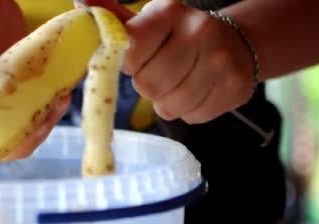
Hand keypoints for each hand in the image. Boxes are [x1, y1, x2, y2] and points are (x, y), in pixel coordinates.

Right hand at [0, 0, 70, 158]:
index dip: (11, 145)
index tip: (33, 128)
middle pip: (14, 137)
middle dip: (38, 130)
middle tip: (55, 106)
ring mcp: (6, 93)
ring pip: (30, 121)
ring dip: (49, 117)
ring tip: (63, 97)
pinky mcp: (22, 80)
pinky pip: (39, 98)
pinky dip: (53, 99)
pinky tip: (65, 87)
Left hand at [83, 0, 255, 123]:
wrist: (238, 43)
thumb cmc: (179, 36)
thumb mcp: (148, 22)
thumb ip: (114, 18)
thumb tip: (80, 0)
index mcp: (170, 12)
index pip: (131, 49)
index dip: (130, 63)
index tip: (139, 59)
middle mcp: (199, 32)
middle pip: (148, 84)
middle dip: (148, 85)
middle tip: (160, 74)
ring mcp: (220, 61)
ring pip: (169, 106)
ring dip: (166, 102)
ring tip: (178, 84)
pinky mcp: (234, 89)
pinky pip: (191, 116)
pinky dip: (188, 110)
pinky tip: (197, 91)